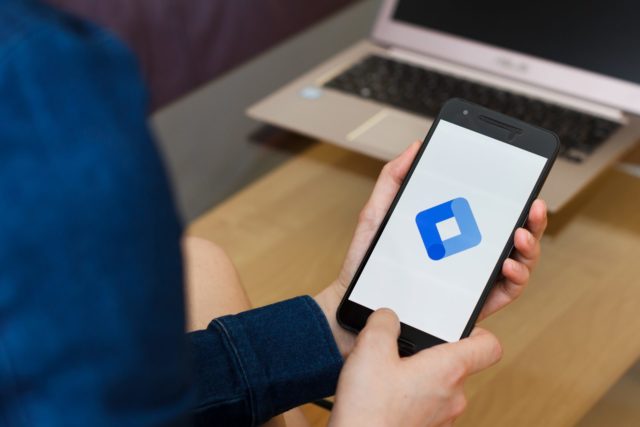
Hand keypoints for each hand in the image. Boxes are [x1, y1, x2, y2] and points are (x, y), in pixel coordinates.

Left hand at [314, 141, 548, 355]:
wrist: (358, 300)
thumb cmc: (370, 260)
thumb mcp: (379, 214)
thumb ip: (395, 179)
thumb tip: (416, 147)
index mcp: (456, 231)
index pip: (492, 212)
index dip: (513, 197)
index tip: (523, 181)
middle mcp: (471, 255)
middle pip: (514, 235)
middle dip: (532, 220)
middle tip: (533, 206)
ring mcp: (475, 280)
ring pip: (518, 262)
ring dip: (529, 247)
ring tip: (520, 235)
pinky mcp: (473, 305)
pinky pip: (506, 293)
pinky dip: (515, 278)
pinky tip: (507, 264)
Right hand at [329, 309, 501, 426]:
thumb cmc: (370, 409)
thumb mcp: (370, 348)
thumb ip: (383, 323)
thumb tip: (388, 317)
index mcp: (448, 370)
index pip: (488, 346)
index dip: (477, 332)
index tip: (459, 328)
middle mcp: (453, 396)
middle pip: (458, 365)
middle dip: (431, 354)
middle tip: (404, 348)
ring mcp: (443, 418)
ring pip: (440, 387)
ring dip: (419, 377)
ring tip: (388, 373)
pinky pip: (427, 406)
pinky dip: (410, 398)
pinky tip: (383, 395)